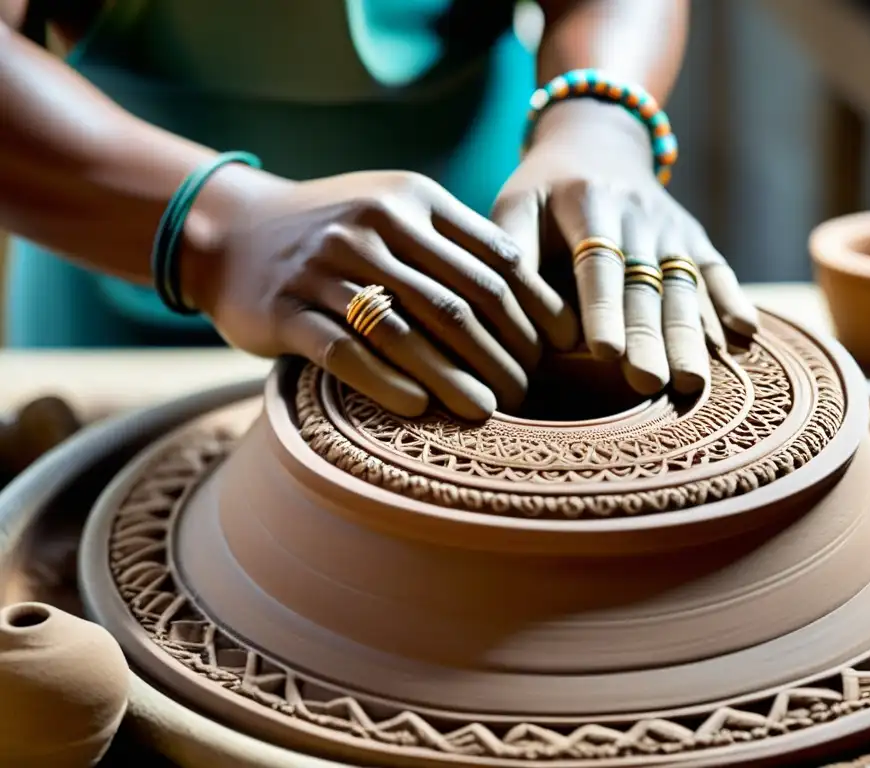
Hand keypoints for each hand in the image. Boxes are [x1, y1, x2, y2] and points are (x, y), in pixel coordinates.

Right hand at [184, 170, 577, 420]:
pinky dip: (387, 382)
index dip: (536, 307)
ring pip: (407, 330)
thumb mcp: (393, 207)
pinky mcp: (285, 309)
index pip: (495, 257)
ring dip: (455, 377)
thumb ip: (452, 240)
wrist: (229, 228)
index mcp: (412, 198)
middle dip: (504, 352)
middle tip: (528, 393)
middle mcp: (372, 225)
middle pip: (459, 300)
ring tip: (487, 412)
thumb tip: (533, 294)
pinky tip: (419, 409)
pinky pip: (345, 352)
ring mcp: (325, 266)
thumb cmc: (333, 228)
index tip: (560, 348)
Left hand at [492, 100, 757, 395]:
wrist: (598, 140)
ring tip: (692, 382)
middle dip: (649, 336)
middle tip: (652, 383)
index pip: (597, 262)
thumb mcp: (514, 206)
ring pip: (683, 285)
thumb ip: (511, 254)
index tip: (604, 353)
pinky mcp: (695, 237)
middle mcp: (637, 214)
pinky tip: (745, 336)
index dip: (602, 308)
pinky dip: (732, 301)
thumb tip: (512, 316)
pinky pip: (717, 270)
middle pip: (645, 283)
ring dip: (690, 335)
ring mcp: (672, 226)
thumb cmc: (543, 190)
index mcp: (587, 203)